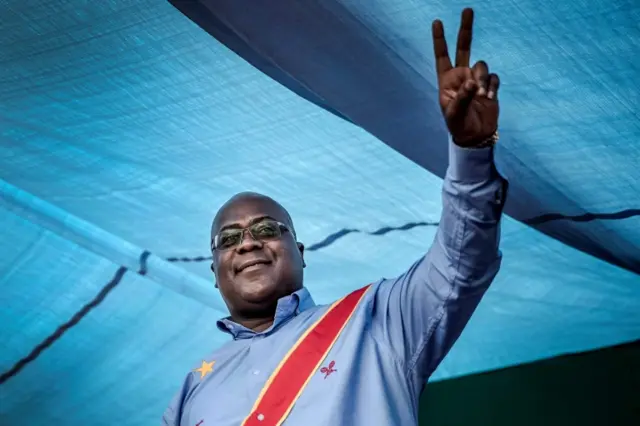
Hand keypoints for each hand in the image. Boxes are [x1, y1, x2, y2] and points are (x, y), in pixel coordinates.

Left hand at [432, 8, 499, 146]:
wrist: (476, 136)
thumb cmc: (458, 126)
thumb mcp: (454, 114)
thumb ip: (462, 97)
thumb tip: (472, 82)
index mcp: (446, 80)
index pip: (442, 56)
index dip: (439, 39)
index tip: (437, 22)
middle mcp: (461, 76)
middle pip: (464, 47)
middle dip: (465, 29)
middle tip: (467, 10)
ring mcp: (476, 79)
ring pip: (482, 65)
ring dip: (482, 79)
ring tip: (480, 96)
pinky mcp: (489, 86)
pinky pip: (493, 77)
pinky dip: (492, 86)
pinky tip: (489, 98)